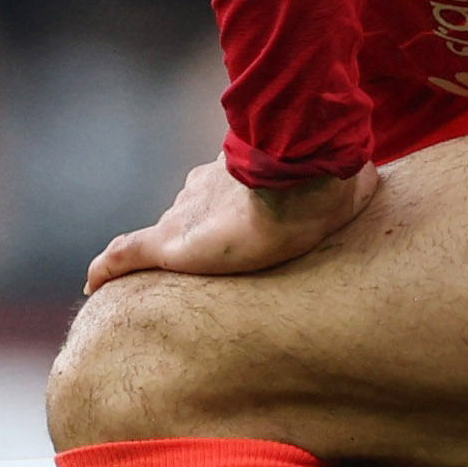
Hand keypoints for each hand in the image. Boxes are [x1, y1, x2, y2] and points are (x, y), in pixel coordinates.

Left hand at [87, 160, 373, 292]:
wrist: (300, 184)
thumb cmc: (326, 186)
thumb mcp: (342, 184)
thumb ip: (349, 186)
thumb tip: (376, 182)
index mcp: (232, 180)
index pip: (211, 195)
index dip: (210, 212)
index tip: (211, 230)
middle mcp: (199, 195)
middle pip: (183, 216)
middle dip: (181, 235)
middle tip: (180, 263)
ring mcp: (182, 220)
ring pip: (154, 238)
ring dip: (146, 259)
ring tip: (132, 286)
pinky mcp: (170, 244)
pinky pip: (123, 257)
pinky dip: (106, 270)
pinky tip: (92, 286)